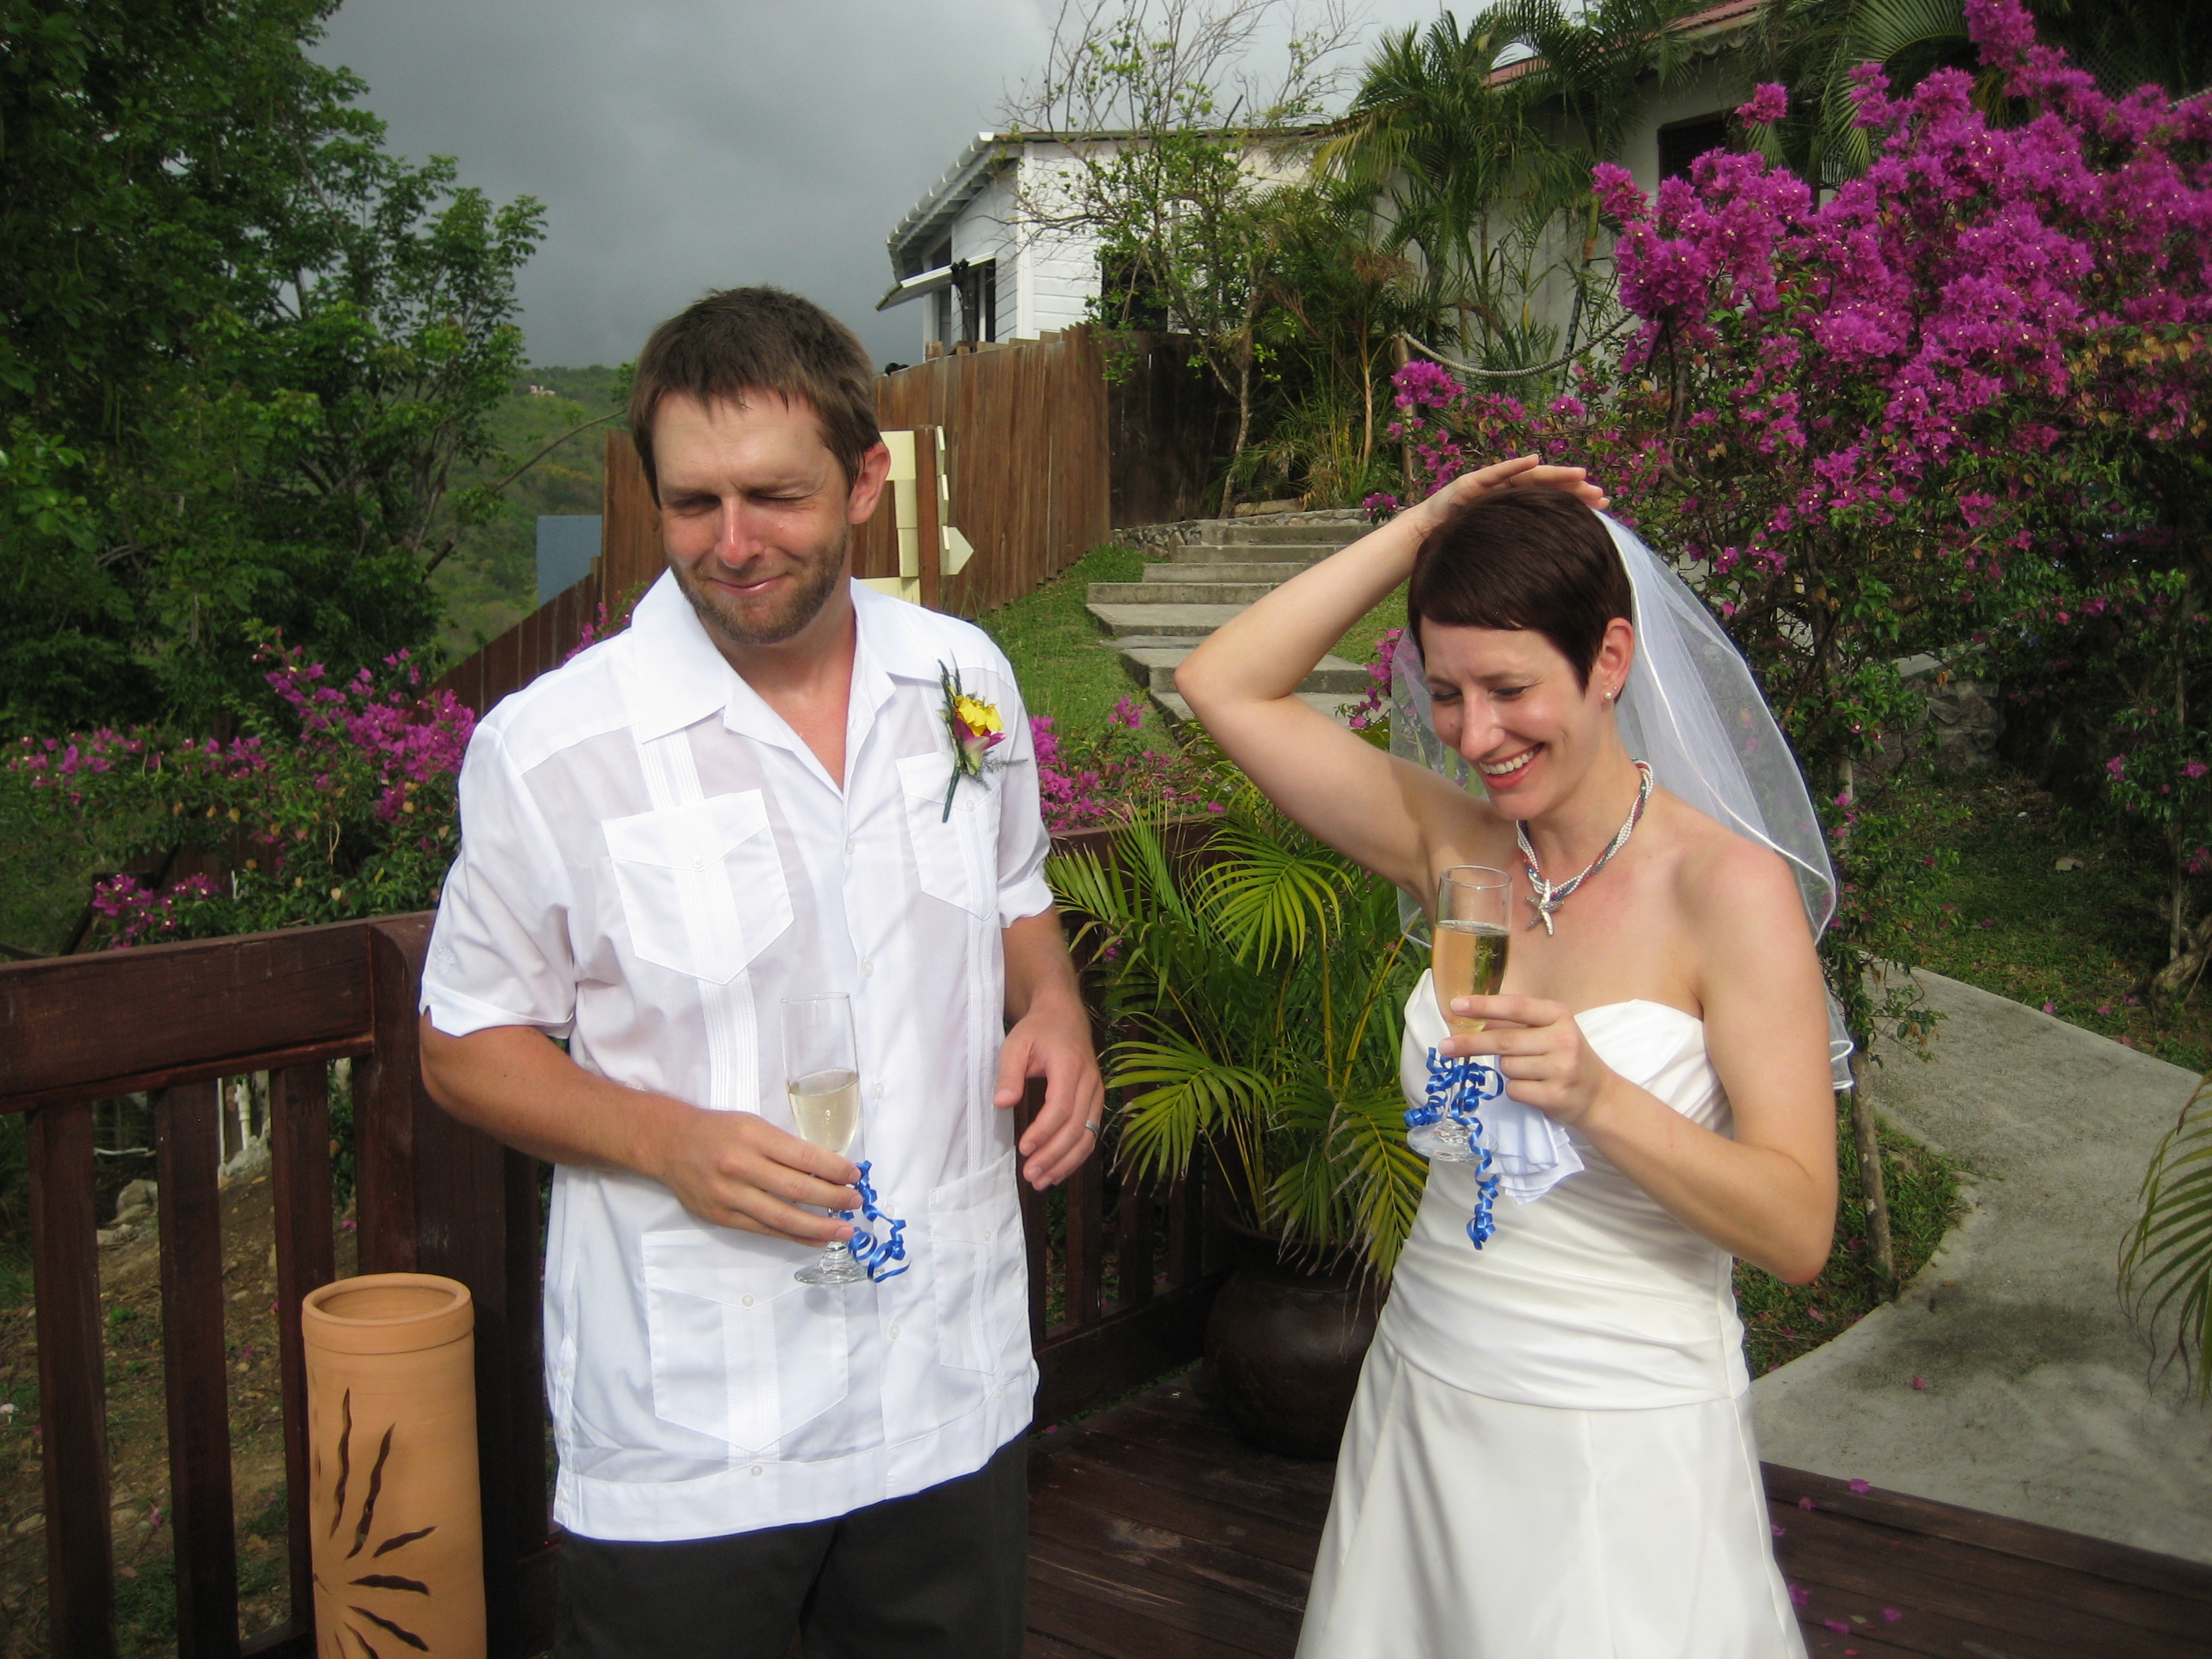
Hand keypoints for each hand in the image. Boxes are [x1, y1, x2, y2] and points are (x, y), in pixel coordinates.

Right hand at [645, 1106, 861, 1243]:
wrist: (671, 1144)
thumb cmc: (719, 1131)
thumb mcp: (754, 1125)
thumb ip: (785, 1148)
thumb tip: (828, 1170)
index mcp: (754, 1137)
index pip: (804, 1157)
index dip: (835, 1169)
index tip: (856, 1176)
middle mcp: (741, 1166)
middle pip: (797, 1189)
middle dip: (833, 1199)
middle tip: (856, 1204)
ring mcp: (730, 1195)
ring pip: (782, 1216)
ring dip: (818, 1226)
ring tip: (844, 1231)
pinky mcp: (722, 1216)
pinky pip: (764, 1230)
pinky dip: (793, 1236)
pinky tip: (815, 1239)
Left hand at [995, 994, 1104, 1188]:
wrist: (1064, 1015)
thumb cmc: (1037, 1030)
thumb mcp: (1015, 1043)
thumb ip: (1009, 1073)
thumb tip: (1003, 1104)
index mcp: (1070, 1065)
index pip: (1061, 1106)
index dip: (1044, 1131)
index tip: (1024, 1148)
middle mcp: (1090, 1082)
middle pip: (1077, 1127)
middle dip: (1054, 1155)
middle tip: (1030, 1175)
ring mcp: (1098, 1093)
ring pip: (1088, 1135)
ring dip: (1066, 1162)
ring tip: (1042, 1181)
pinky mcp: (1097, 1101)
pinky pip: (1091, 1133)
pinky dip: (1076, 1156)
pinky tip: (1058, 1171)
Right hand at [1407, 454, 1610, 534]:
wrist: (1423, 539)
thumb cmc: (1460, 546)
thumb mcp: (1499, 549)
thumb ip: (1523, 548)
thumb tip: (1555, 567)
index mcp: (1515, 507)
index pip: (1551, 499)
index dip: (1576, 499)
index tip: (1603, 504)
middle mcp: (1506, 491)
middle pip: (1545, 485)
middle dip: (1574, 486)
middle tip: (1600, 493)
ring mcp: (1489, 485)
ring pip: (1527, 476)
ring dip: (1554, 473)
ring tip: (1579, 474)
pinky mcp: (1471, 484)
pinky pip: (1496, 473)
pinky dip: (1515, 466)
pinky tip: (1533, 461)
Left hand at [1441, 994, 1619, 1127]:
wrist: (1598, 1095)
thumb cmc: (1565, 1057)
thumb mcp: (1550, 1031)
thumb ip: (1517, 1024)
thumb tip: (1473, 1022)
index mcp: (1559, 1015)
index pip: (1515, 1006)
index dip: (1484, 1006)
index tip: (1456, 1006)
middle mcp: (1562, 1039)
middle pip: (1503, 1041)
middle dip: (1470, 1044)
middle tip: (1444, 1047)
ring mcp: (1561, 1069)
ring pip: (1506, 1068)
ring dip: (1504, 1070)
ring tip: (1527, 1072)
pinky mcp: (1555, 1095)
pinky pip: (1514, 1089)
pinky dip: (1515, 1089)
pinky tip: (1533, 1088)